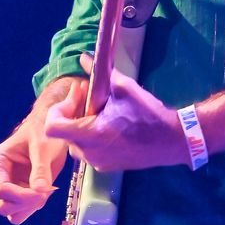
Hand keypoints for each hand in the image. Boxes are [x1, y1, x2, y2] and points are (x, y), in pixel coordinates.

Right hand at [0, 88, 81, 224]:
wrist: (46, 131)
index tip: (43, 192)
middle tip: (45, 191)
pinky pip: (20, 213)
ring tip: (45, 189)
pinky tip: (43, 191)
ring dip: (30, 207)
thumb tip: (40, 191)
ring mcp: (3, 188)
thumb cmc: (41, 133)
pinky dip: (33, 207)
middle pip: (3, 206)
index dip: (23, 196)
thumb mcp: (43, 147)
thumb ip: (41, 170)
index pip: (1, 190)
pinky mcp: (14, 195)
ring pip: (11, 213)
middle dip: (26, 203)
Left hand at [44, 66, 187, 170]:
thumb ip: (99, 74)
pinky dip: (91, 137)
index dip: (57, 111)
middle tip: (88, 96)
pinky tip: (108, 125)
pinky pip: (89, 151)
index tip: (75, 99)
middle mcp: (89, 153)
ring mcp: (97, 163)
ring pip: (75, 142)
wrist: (172, 140)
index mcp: (90, 135)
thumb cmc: (147, 114)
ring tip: (99, 110)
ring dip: (81, 125)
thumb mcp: (123, 88)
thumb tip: (83, 58)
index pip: (52, 128)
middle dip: (72, 113)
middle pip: (64, 133)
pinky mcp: (106, 167)